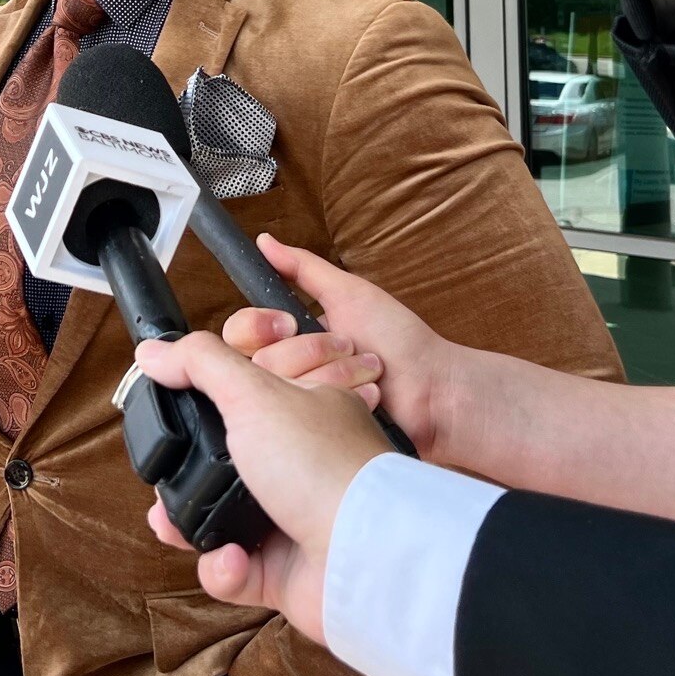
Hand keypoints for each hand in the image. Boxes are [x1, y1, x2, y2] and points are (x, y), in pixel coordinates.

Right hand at [135, 331, 389, 645]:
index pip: (242, 394)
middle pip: (221, 459)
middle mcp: (298, 462)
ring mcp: (291, 517)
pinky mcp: (285, 570)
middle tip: (163, 475)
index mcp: (301, 411)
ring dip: (190, 524)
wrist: (365, 554)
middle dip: (183, 471)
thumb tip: (153, 351)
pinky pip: (235, 570)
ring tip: (172, 524)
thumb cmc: (324, 467)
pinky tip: (231, 559)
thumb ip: (200, 364)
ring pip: (218, 518)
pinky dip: (225, 568)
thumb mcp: (255, 392)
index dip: (204, 399)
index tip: (174, 404)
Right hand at [220, 235, 457, 459]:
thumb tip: (265, 240)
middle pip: (254, 362)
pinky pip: (299, 422)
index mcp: (289, 339)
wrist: (434, 390)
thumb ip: (304, 268)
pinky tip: (359, 400)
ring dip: (328, 375)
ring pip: (275, 391)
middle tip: (340, 348)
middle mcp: (289, 373)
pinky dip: (333, 402)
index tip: (288, 324)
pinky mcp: (314, 435)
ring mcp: (301, 406)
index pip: (240, 332)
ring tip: (362, 375)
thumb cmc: (399, 340)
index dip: (257, 326)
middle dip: (301, 352)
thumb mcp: (349, 294)